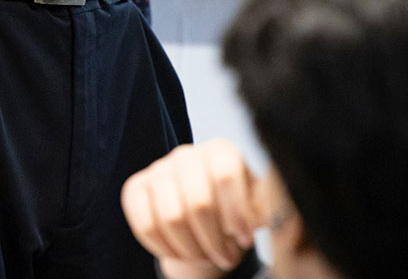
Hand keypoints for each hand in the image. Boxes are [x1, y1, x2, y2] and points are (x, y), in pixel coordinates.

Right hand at [121, 140, 264, 278]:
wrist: (204, 220)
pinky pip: (143, 223)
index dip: (236, 213)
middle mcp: (187, 153)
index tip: (246, 240)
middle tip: (224, 257)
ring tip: (203, 256)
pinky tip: (179, 252)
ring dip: (190, 249)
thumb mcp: (257, 208)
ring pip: (170, 216)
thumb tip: (272, 214)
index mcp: (221, 151)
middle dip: (213, 241)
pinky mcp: (136, 187)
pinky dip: (163, 247)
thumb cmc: (236, 213)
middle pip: (198, 201)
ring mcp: (158, 169)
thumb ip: (267, 206)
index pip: (225, 175)